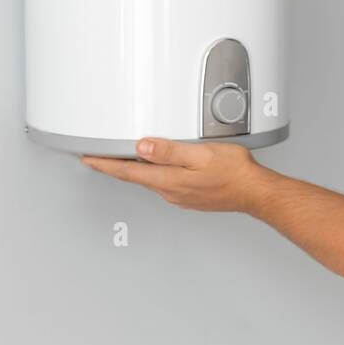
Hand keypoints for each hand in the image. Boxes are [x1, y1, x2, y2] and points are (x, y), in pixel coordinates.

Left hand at [81, 137, 267, 212]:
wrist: (254, 192)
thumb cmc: (234, 173)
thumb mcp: (201, 154)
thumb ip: (170, 151)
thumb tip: (142, 148)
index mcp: (169, 180)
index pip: (128, 172)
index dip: (105, 165)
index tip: (89, 159)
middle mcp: (171, 191)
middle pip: (136, 177)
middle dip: (115, 167)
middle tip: (98, 157)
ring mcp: (180, 196)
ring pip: (151, 180)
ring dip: (135, 171)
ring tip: (124, 160)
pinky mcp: (190, 196)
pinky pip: (165, 183)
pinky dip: (155, 174)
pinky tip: (159, 167)